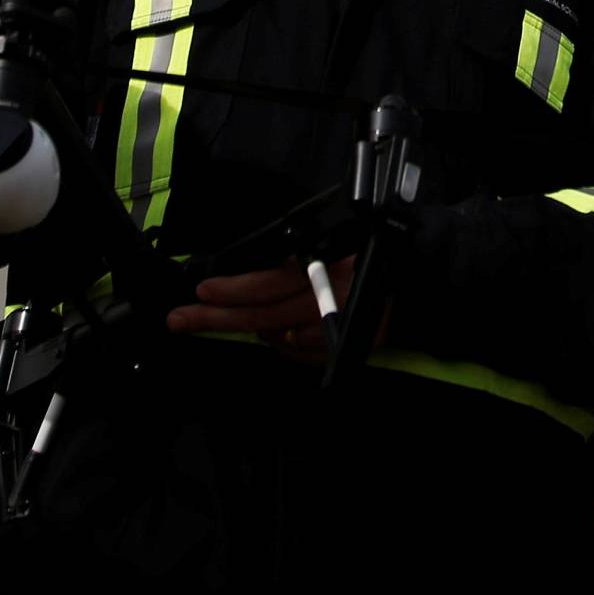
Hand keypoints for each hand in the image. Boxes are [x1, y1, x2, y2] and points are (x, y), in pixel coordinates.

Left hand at [166, 254, 367, 366]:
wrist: (412, 283)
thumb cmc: (366, 254)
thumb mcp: (330, 242)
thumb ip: (291, 263)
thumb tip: (248, 281)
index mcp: (323, 268)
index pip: (270, 283)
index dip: (234, 289)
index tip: (203, 289)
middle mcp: (329, 300)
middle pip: (263, 315)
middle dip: (218, 318)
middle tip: (181, 319)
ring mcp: (338, 328)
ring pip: (279, 338)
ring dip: (254, 329)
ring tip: (227, 319)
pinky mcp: (346, 348)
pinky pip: (300, 352)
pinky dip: (284, 344)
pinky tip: (275, 334)